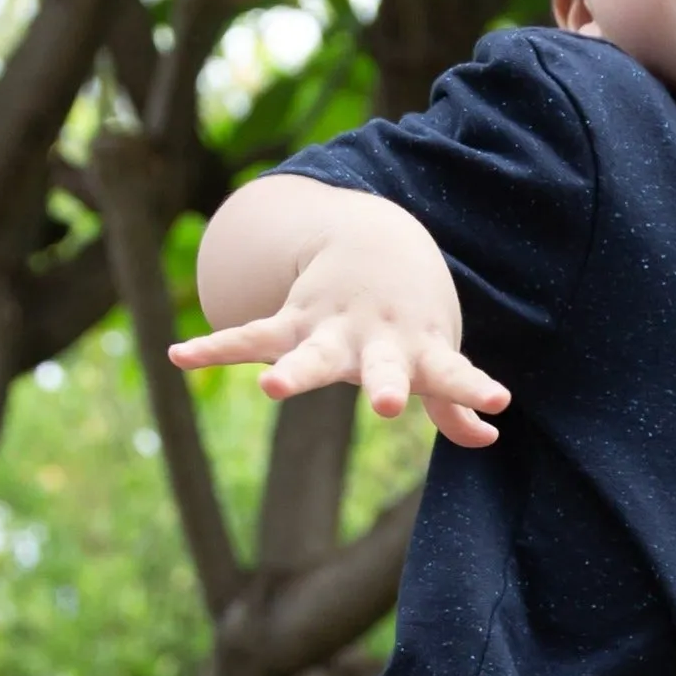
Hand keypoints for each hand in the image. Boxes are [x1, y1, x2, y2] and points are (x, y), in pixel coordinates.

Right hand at [169, 228, 509, 449]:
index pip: (453, 373)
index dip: (475, 388)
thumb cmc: (413, 314)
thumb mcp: (438, 353)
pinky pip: (248, 336)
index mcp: (419, 350)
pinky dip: (214, 348)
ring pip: (308, 353)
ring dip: (292, 372)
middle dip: (383, 384)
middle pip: (379, 366)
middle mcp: (375, 339)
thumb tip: (486, 437)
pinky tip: (177, 357)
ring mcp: (331, 328)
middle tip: (387, 406)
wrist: (378, 238)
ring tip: (269, 388)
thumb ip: (455, 400)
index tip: (498, 399)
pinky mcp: (292, 320)